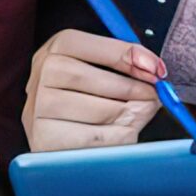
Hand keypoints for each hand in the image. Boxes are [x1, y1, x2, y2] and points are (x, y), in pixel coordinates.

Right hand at [24, 27, 163, 153]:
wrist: (58, 149)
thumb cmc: (84, 102)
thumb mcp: (96, 72)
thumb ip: (124, 64)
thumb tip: (156, 71)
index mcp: (52, 53)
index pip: (90, 46)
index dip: (126, 54)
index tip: (155, 68)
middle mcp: (39, 80)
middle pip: (98, 80)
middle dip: (136, 89)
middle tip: (155, 96)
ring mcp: (39, 113)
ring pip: (104, 111)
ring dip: (132, 113)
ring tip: (139, 114)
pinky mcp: (48, 143)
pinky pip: (101, 139)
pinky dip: (121, 136)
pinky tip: (124, 133)